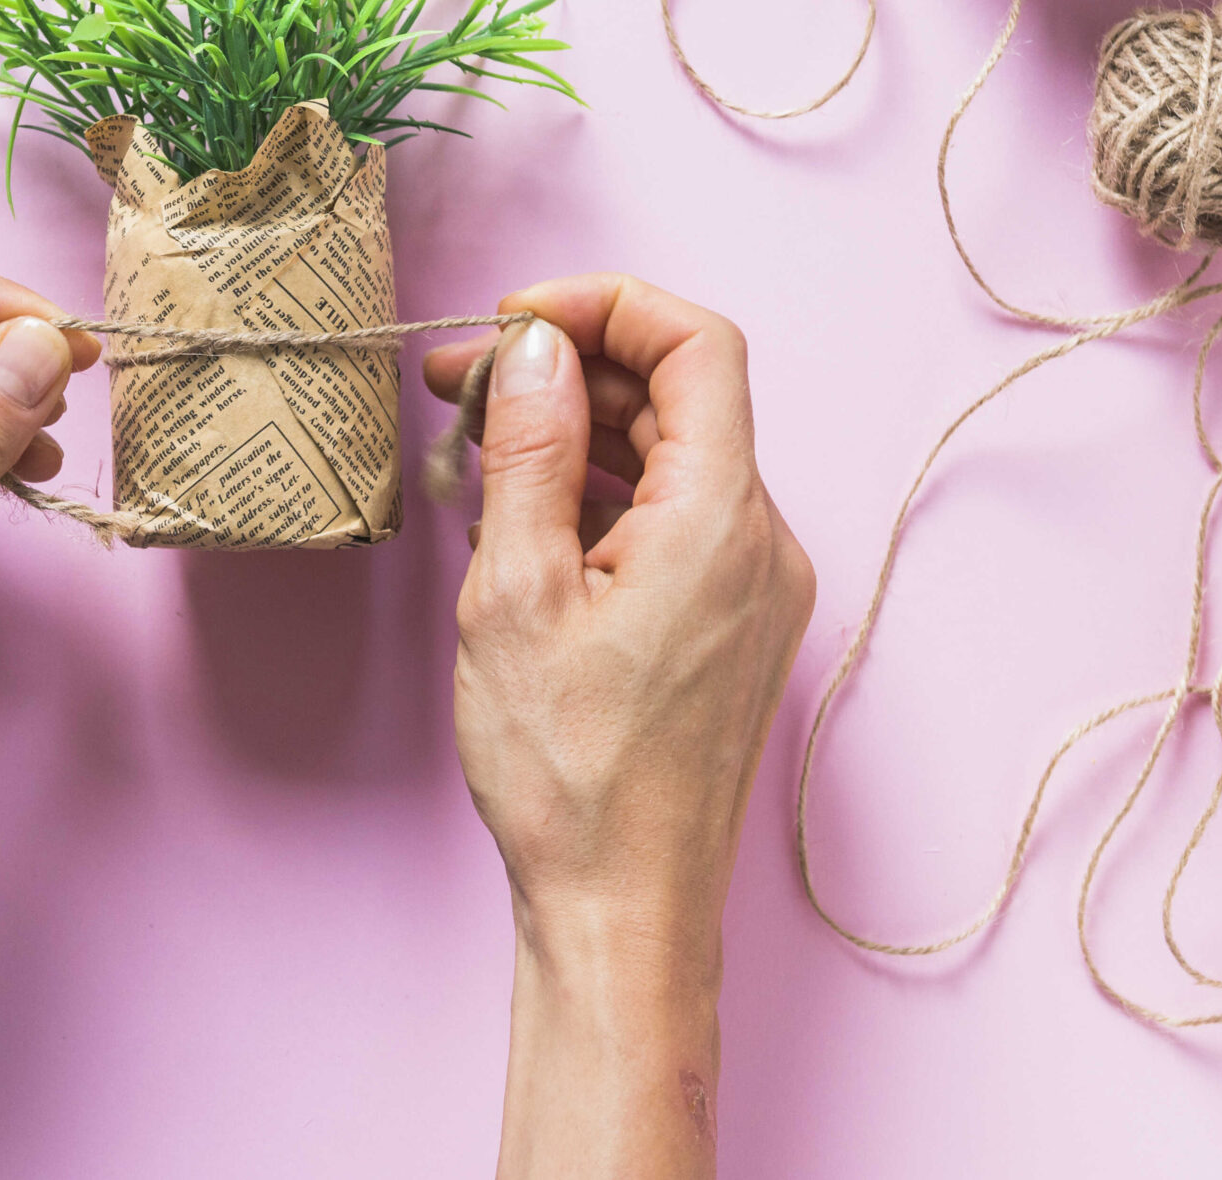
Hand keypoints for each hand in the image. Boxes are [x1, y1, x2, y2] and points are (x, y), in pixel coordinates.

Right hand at [422, 275, 813, 1178]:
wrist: (624, 915)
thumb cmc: (568, 776)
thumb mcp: (516, 593)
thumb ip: (530, 452)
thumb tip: (533, 347)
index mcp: (722, 521)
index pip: (698, 343)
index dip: (605, 305)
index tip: (513, 321)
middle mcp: (762, 542)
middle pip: (682, 395)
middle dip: (569, 366)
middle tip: (459, 382)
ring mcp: (755, 589)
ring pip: (675, 457)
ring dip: (579, 430)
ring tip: (472, 448)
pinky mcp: (733, 628)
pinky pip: (675, 519)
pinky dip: (602, 493)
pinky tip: (521, 515)